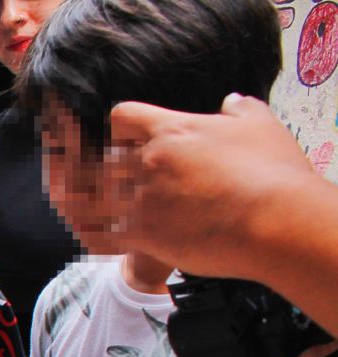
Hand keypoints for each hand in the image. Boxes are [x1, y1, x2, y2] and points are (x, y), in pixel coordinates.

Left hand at [106, 95, 318, 281]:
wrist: (274, 222)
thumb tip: (231, 102)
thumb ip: (241, 111)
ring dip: (101, 205)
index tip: (129, 140)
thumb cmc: (273, 174)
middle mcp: (149, 162)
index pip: (123, 118)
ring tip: (111, 213)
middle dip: (112, 173)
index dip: (123, 129)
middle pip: (106, 161)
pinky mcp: (140, 234)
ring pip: (98, 199)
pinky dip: (99, 237)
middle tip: (122, 185)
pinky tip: (104, 240)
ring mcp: (141, 199)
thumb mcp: (261, 127)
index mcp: (171, 131)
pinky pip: (101, 235)